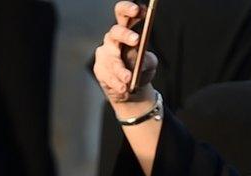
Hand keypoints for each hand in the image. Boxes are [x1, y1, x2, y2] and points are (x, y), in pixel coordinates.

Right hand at [93, 1, 159, 115]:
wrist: (132, 90)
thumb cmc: (140, 69)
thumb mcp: (149, 64)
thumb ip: (147, 59)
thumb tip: (140, 60)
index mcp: (126, 32)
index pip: (123, 15)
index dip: (128, 10)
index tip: (138, 10)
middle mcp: (113, 40)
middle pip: (115, 32)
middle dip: (125, 34)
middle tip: (136, 40)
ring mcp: (105, 55)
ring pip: (112, 59)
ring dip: (120, 69)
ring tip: (129, 78)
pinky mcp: (100, 70)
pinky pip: (108, 76)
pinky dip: (117, 83)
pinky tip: (123, 89)